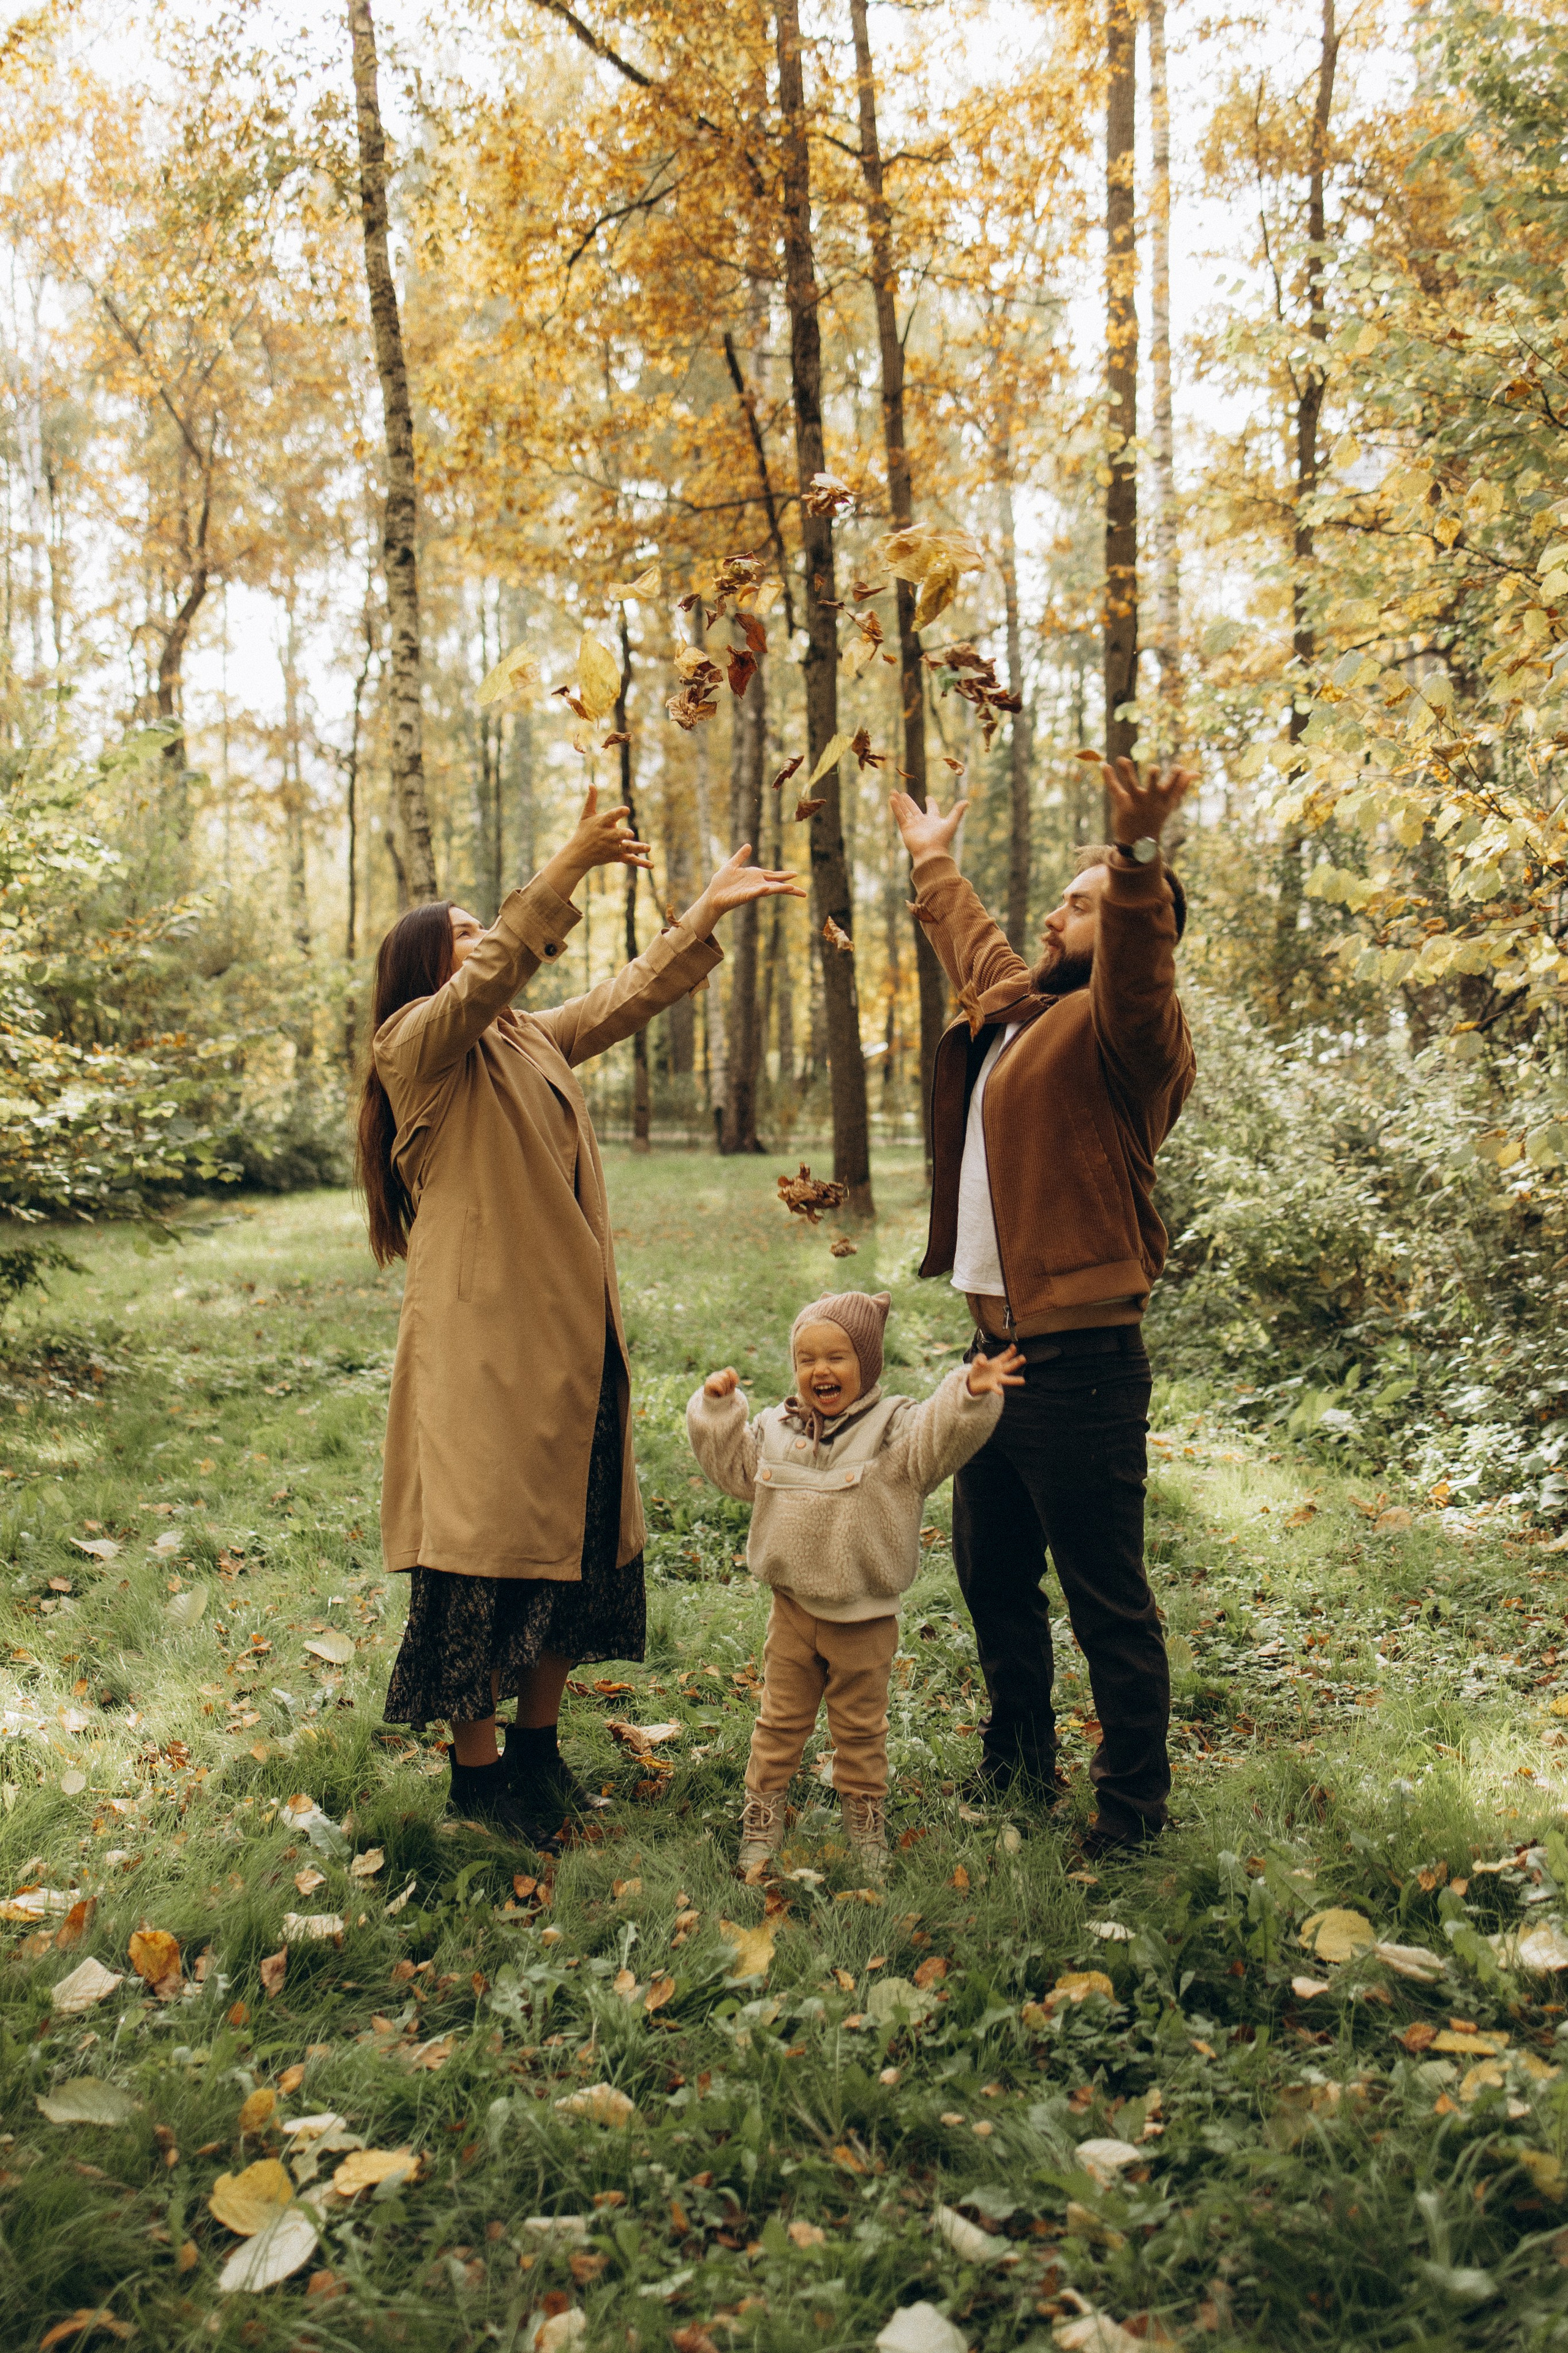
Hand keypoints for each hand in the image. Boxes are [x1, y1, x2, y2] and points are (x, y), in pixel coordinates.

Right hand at [540, 784, 653, 899]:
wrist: (578, 854)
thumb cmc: (583, 832)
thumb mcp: (586, 815)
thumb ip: (591, 800)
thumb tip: (592, 784)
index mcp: (601, 823)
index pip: (611, 817)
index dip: (618, 813)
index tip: (626, 809)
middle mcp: (607, 836)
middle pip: (617, 835)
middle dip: (623, 835)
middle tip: (630, 834)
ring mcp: (612, 847)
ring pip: (626, 848)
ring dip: (637, 848)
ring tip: (648, 848)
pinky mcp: (616, 857)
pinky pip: (630, 860)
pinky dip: (640, 863)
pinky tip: (652, 865)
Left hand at [683, 846, 805, 938]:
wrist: (712, 895)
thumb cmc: (721, 883)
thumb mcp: (732, 865)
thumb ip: (741, 856)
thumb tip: (748, 845)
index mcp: (755, 877)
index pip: (773, 876)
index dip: (784, 875)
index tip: (796, 875)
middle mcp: (756, 884)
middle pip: (776, 885)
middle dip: (789, 888)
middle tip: (804, 893)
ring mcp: (752, 891)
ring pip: (769, 890)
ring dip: (780, 889)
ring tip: (792, 888)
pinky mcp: (744, 896)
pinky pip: (755, 893)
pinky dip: (761, 891)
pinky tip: (767, 889)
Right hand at [704, 1367, 739, 1398]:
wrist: (714, 1403)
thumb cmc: (723, 1394)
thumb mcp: (731, 1387)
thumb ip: (733, 1381)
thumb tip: (736, 1381)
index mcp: (722, 1374)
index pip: (729, 1370)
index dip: (734, 1375)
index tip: (737, 1383)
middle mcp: (716, 1374)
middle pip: (725, 1376)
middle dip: (728, 1386)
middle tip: (725, 1392)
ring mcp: (711, 1378)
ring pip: (721, 1380)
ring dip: (724, 1389)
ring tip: (722, 1393)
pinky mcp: (707, 1383)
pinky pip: (717, 1384)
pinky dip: (721, 1390)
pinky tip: (720, 1394)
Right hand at [889, 788, 968, 866]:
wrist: (930, 853)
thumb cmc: (942, 839)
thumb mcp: (952, 822)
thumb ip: (957, 811)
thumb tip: (967, 801)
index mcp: (934, 820)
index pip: (932, 809)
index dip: (930, 803)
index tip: (928, 798)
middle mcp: (922, 822)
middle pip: (914, 809)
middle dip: (908, 802)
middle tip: (903, 794)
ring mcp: (913, 826)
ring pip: (905, 811)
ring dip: (899, 802)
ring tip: (893, 792)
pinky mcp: (905, 829)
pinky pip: (900, 816)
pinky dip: (896, 807)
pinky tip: (892, 798)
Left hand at [966, 1344, 1024, 1397]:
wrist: (972, 1381)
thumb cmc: (978, 1369)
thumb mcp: (977, 1359)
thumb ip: (980, 1357)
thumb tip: (983, 1363)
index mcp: (996, 1363)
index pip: (1005, 1356)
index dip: (1009, 1352)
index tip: (1014, 1346)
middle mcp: (999, 1371)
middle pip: (1009, 1366)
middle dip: (1016, 1362)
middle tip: (1023, 1358)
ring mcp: (996, 1378)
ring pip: (1007, 1379)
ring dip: (1015, 1380)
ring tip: (1022, 1380)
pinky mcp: (991, 1385)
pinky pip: (995, 1388)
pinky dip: (998, 1390)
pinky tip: (1001, 1392)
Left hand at [1099, 757, 1193, 850]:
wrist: (1139, 842)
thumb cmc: (1156, 817)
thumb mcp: (1170, 803)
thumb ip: (1181, 786)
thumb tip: (1197, 773)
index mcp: (1164, 799)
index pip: (1174, 787)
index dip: (1177, 778)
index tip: (1179, 768)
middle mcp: (1151, 801)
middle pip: (1153, 788)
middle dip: (1153, 779)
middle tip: (1153, 769)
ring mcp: (1136, 803)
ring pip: (1131, 786)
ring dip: (1127, 772)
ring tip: (1122, 760)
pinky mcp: (1122, 805)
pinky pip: (1115, 789)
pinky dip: (1109, 777)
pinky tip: (1105, 765)